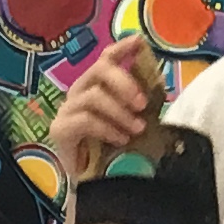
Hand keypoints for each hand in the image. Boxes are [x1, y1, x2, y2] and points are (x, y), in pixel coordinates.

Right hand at [49, 41, 161, 189]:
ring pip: (94, 96)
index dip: (122, 48)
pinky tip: (120, 140)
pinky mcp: (60, 129)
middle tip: (143, 104)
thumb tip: (163, 90)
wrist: (95, 182)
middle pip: (100, 69)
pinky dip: (107, 128)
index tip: (139, 42)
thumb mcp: (133, 121)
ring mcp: (67, 109)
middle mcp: (80, 91)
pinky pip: (85, 120)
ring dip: (120, 112)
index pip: (106, 58)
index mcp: (98, 85)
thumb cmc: (114, 148)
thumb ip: (140, 105)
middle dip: (125, 82)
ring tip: (137, 130)